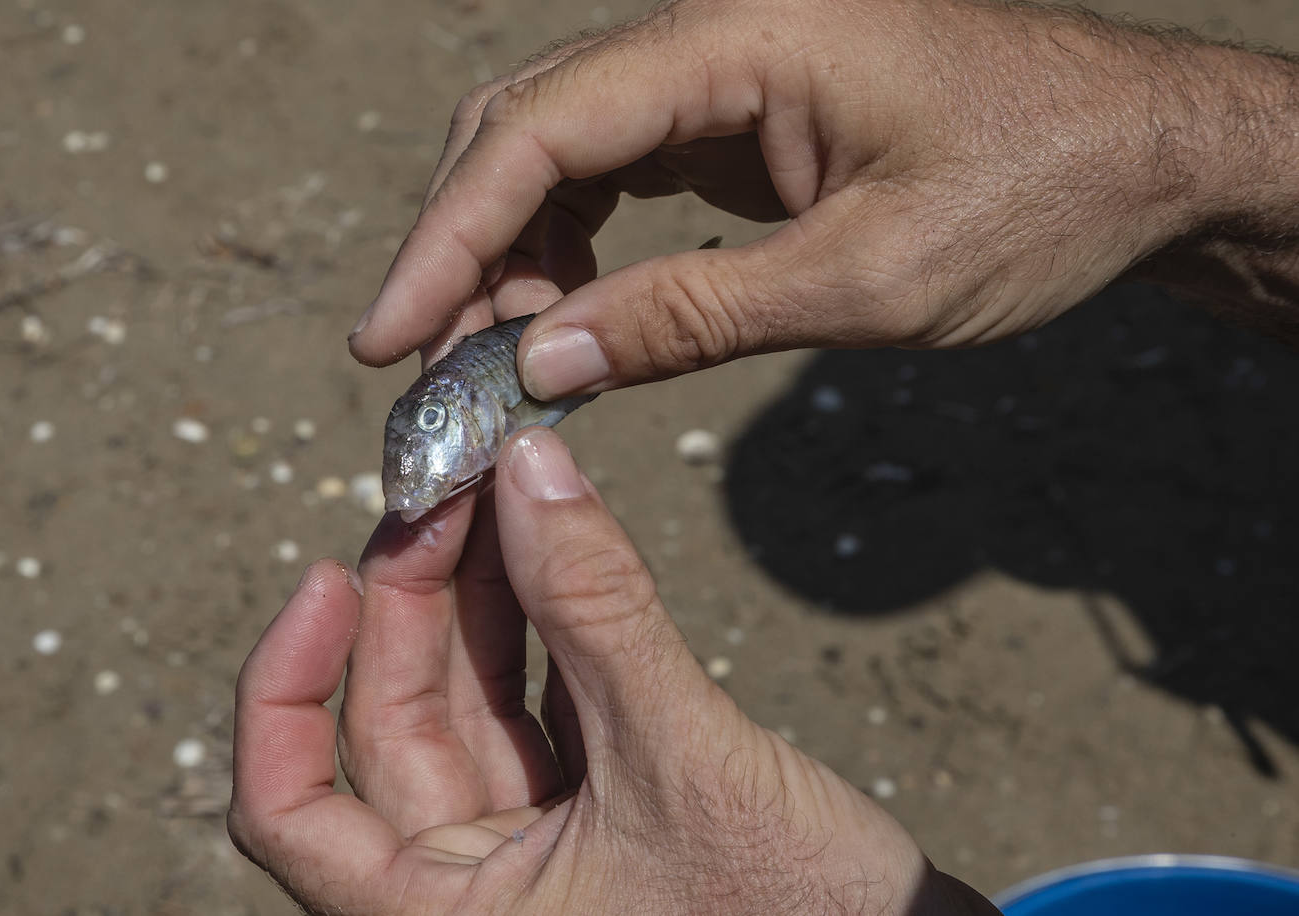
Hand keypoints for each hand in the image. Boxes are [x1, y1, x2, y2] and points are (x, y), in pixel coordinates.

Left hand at [228, 427, 997, 914]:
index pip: (285, 811)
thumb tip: (530, 467)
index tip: (328, 576)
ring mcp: (535, 862)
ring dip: (486, 606)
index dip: (282, 688)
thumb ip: (599, 609)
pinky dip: (550, 639)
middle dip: (416, 602)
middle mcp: (470, 898)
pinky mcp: (600, 828)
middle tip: (456, 490)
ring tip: (509, 496)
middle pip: (389, 729)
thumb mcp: (679, 756)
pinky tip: (563, 556)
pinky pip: (544, 718)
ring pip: (470, 714)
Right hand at [349, 0, 1298, 385]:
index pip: (542, 127)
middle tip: (423, 368)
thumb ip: (692, 318)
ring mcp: (724, 68)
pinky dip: (575, 248)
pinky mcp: (739, 113)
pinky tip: (566, 319)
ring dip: (513, 254)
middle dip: (461, 246)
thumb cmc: (1036, 195)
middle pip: (527, 123)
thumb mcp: (867, 280)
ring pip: (563, 148)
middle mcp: (714, 31)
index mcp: (743, 34)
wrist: (1142, 157)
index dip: (447, 237)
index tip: (388, 339)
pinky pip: (620, 171)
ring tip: (499, 364)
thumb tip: (543, 366)